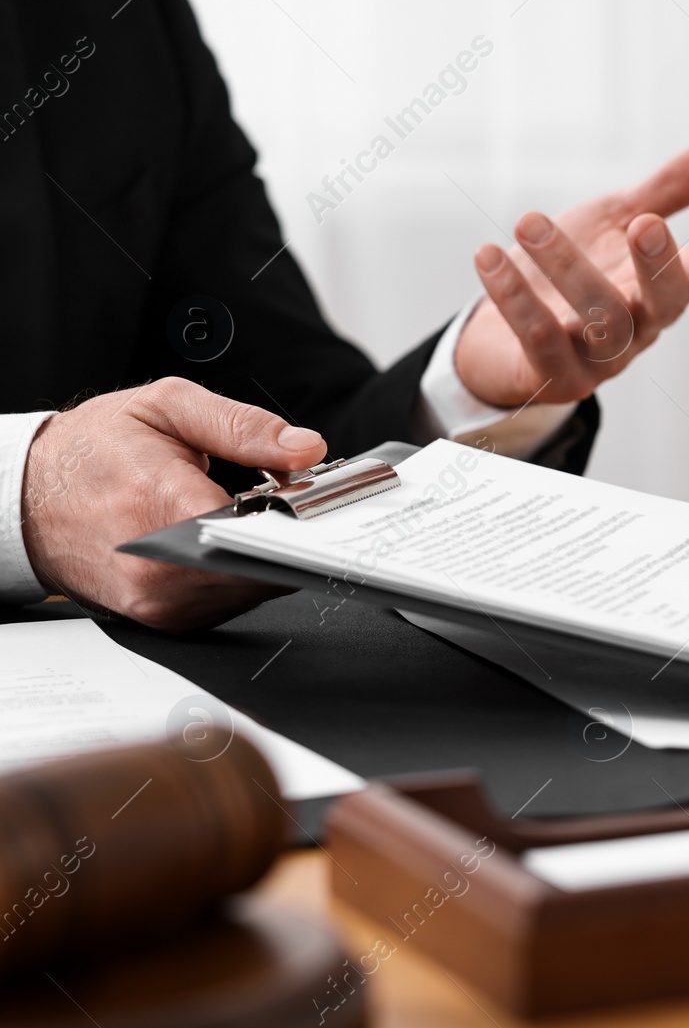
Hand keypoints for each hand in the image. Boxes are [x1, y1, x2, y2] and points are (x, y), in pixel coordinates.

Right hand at [20, 378, 326, 631]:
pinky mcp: (165, 619)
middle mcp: (158, 568)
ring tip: (253, 518)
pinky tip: (232, 542)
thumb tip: (305, 447)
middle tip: (291, 505)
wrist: (31, 497)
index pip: (255, 531)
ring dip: (267, 557)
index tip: (317, 503)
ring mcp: (160, 601)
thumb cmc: (94, 449)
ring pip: (252, 590)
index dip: (297, 518)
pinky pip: (229, 602)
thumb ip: (242, 426)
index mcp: (159, 505)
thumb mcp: (168, 408)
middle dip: (287, 537)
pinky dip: (242, 573)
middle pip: (262, 567)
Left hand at [455, 138, 688, 406]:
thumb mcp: (616, 222)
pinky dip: (515, 299)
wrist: (503, 337)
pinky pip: (540, 342)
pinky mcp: (554, 378)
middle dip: (659, 267)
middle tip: (646, 223)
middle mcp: (639, 328)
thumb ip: (668, 192)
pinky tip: (489, 256)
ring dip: (566, 267)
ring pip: (600, 321)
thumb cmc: (570, 274)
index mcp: (658, 289)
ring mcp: (600, 359)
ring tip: (529, 221)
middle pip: (663, 306)